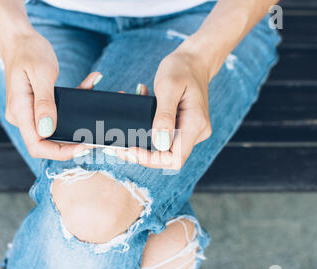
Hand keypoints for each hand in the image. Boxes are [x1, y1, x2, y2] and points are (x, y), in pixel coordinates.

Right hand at [2, 30, 99, 159]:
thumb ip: (45, 103)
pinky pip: (57, 114)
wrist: (19, 38)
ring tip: (97, 103)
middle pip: (47, 142)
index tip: (82, 147)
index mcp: (20, 111)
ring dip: (76, 121)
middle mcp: (22, 116)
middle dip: (73, 142)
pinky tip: (90, 85)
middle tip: (96, 136)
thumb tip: (46, 130)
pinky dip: (74, 105)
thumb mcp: (42, 74)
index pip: (37, 145)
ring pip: (55, 128)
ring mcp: (29, 113)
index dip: (60, 152)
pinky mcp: (37, 107)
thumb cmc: (28, 51)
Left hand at [117, 47, 211, 169]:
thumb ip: (164, 115)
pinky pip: (165, 138)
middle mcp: (196, 132)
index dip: (152, 160)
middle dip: (143, 156)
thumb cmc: (181, 68)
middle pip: (168, 158)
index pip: (175, 158)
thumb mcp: (168, 87)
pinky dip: (149, 134)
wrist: (194, 60)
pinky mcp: (184, 127)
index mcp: (195, 124)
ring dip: (144, 146)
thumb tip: (159, 143)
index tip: (131, 150)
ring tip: (125, 134)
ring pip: (165, 150)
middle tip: (120, 148)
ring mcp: (191, 131)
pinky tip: (138, 123)